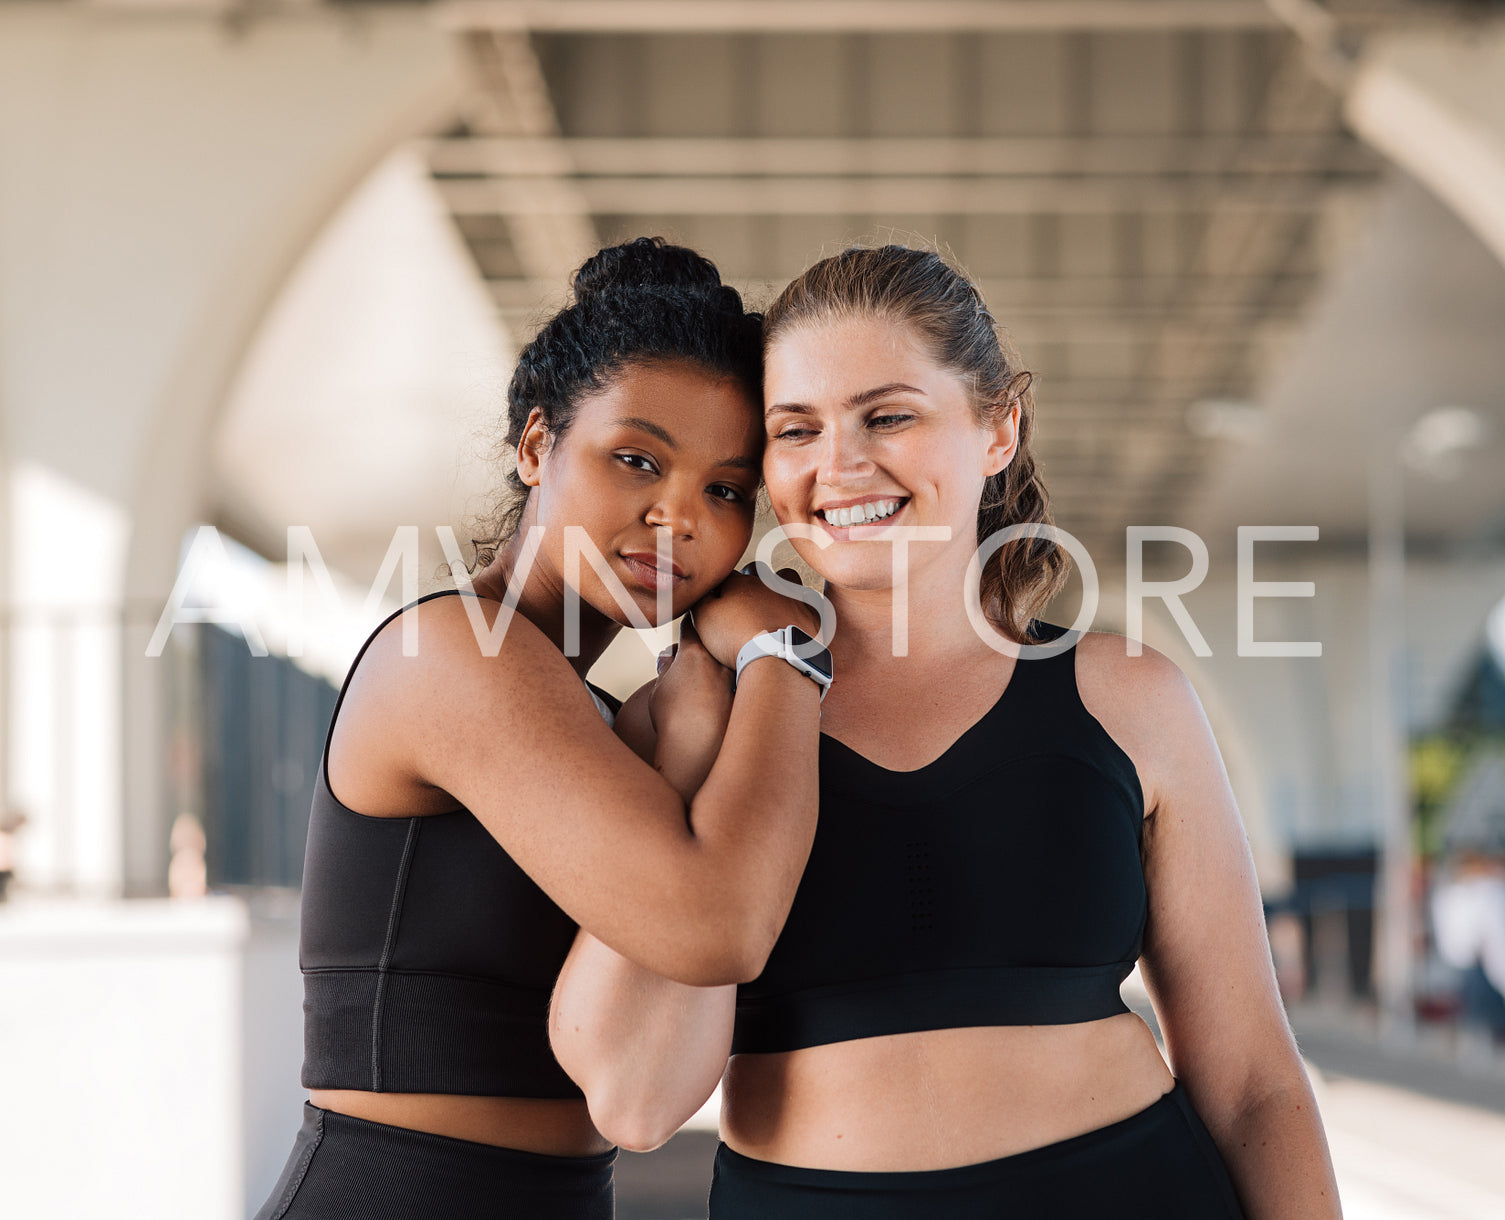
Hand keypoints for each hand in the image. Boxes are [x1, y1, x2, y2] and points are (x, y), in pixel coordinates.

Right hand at [649, 620, 733, 747]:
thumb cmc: (671, 720)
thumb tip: (669, 659)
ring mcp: (735, 676)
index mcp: (692, 652)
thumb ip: (665, 670)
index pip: (691, 626)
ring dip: (726, 663)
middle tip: (703, 650)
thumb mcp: (660, 691)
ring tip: (715, 678)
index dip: (689, 624)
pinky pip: (743, 682)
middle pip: (716, 641)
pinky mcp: (747, 694)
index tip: (690, 624)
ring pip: (732, 660)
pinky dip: (738, 684)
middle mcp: (718, 659)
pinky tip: (732, 697)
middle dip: (710, 642)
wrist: (697, 749)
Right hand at [687, 565, 822, 669]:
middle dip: (751, 579)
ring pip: (787, 578)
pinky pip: (810, 602)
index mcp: (741, 582)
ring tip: (774, 606)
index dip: (721, 588)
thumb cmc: (736, 640)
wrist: (776, 659)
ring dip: (781, 585)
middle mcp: (769, 582)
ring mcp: (794, 596)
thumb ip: (700, 600)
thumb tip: (702, 590)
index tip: (718, 602)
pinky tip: (796, 621)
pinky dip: (802, 609)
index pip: (728, 576)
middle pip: (758, 570)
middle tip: (746, 602)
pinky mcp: (813, 614)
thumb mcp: (705, 619)